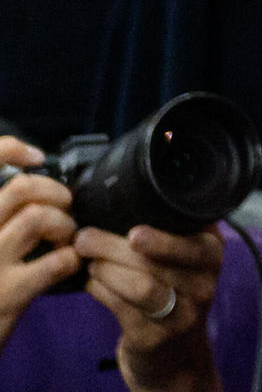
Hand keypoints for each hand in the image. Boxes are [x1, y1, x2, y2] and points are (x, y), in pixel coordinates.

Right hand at [0, 138, 80, 349]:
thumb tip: (34, 185)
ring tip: (64, 240)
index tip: (35, 156)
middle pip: (20, 189)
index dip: (9, 149)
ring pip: (38, 217)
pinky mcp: (8, 293)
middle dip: (54, 192)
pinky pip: (57, 261)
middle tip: (64, 208)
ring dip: (64, 225)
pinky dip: (73, 258)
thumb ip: (1, 218)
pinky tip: (68, 266)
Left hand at [76, 223, 219, 391]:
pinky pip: (122, 308)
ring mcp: (182, 314)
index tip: (133, 230)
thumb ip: (173, 230)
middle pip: (156, 262)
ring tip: (86, 259)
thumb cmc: (173, 293)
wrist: (175, 353)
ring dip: (105, 269)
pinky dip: (101, 291)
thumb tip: (126, 198)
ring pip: (140, 285)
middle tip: (84, 237)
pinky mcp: (155, 337)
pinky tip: (90, 282)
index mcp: (212, 254)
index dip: (162, 237)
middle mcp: (204, 283)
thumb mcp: (186, 260)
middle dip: (114, 247)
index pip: (191, 242)